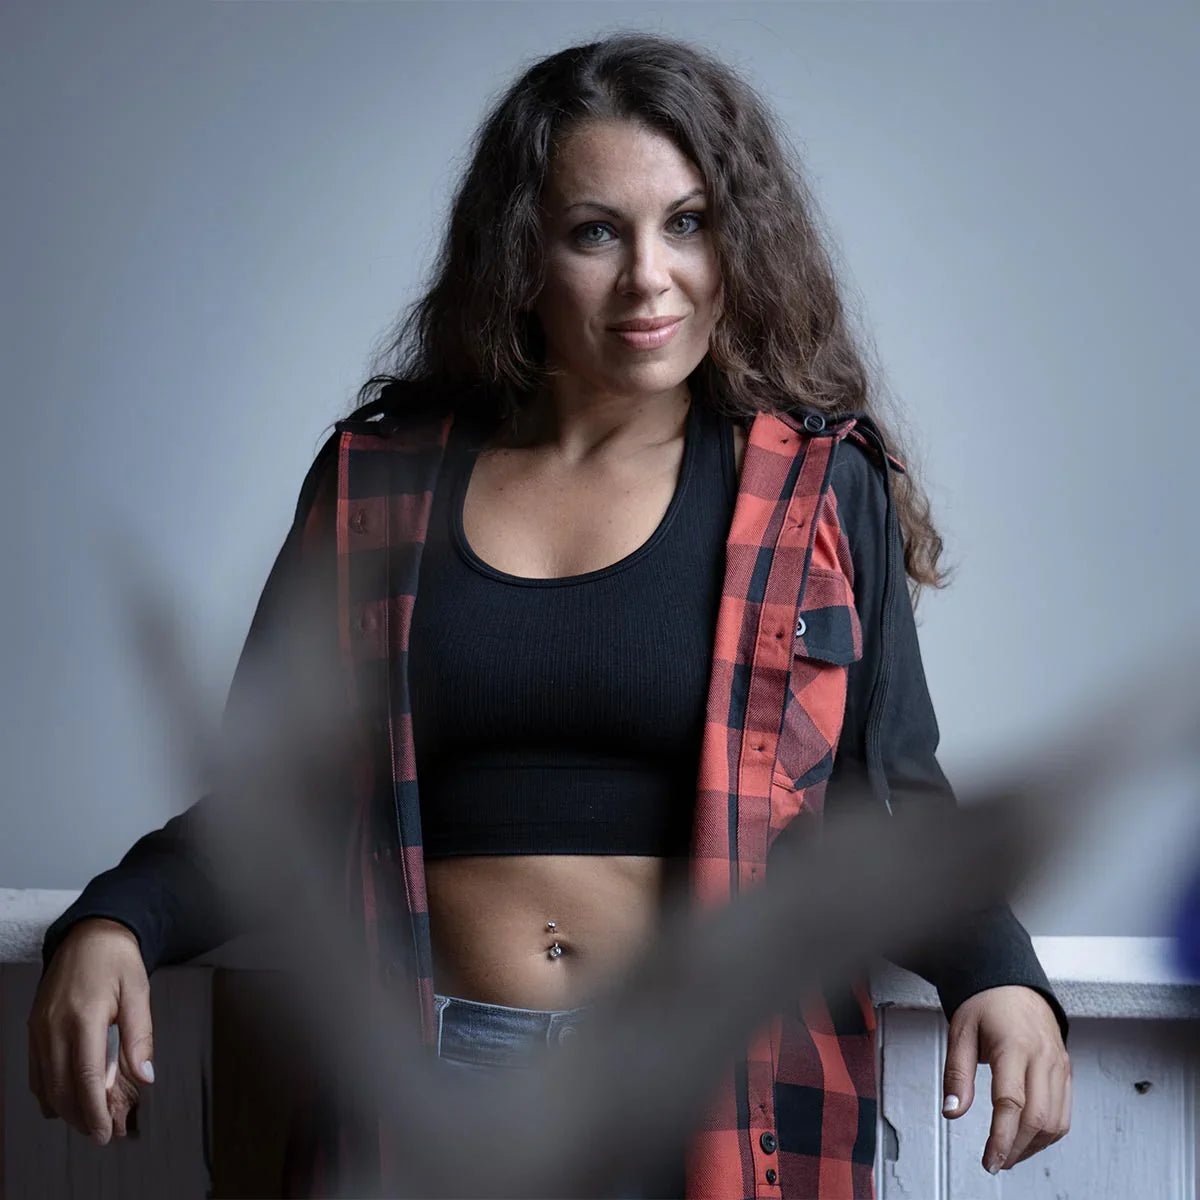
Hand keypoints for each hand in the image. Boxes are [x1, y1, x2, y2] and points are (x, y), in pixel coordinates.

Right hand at [27, 918, 155, 1143]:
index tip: (105, 1132)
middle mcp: (53, 1027)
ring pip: (45, 1085)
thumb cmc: (116, 958)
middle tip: (100, 1133)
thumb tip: (146, 1075)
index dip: (94, 1111)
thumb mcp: (138, 990)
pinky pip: (36, 1072)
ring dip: (65, 1109)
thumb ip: (141, 1036)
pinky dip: (49, 1092)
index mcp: (83, 1017)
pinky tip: (67, 1099)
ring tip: (88, 1120)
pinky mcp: (34, 1029)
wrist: (88, 933)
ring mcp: (39, 1029)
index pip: (85, 1078)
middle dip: (80, 1117)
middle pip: (61, 1089)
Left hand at [941, 984, 1070, 1174]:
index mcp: (1015, 1046)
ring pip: (1056, 1121)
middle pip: (1038, 1118)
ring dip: (1034, 1146)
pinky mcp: (1066, 1071)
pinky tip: (1028, 1138)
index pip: (1011, 1102)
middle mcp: (1043, 1057)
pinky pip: (1064, 1112)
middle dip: (1016, 1148)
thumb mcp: (960, 1032)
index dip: (1001, 1137)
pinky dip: (1048, 1133)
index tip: (989, 1159)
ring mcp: (1058, 1065)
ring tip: (1009, 1154)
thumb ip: (957, 1073)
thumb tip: (952, 1110)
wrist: (1013, 983)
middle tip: (995, 1162)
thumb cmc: (986, 1004)